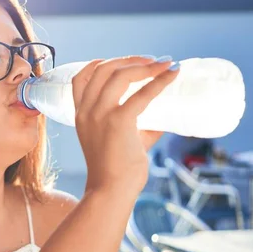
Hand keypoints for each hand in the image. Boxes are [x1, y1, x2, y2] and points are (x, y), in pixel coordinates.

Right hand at [72, 56, 178, 194]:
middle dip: (129, 60)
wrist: (110, 191)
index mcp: (80, 115)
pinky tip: (172, 74)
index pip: (80, 78)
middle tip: (152, 61)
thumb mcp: (122, 140)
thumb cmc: (115, 171)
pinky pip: (141, 94)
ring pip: (119, 74)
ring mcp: (100, 115)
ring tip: (162, 64)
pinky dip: (159, 81)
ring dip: (143, 65)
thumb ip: (141, 126)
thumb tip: (167, 116)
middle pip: (103, 69)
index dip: (100, 63)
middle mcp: (86, 111)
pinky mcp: (118, 122)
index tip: (123, 61)